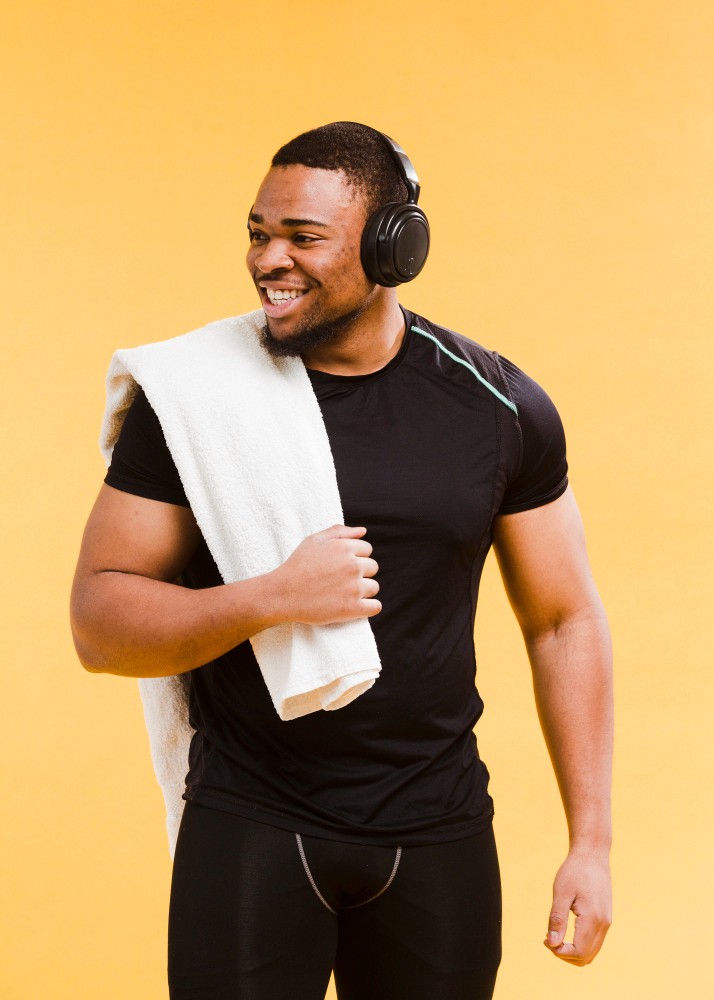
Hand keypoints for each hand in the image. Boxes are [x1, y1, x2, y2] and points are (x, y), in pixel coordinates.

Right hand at [271, 524, 380, 625]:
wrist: (282, 594)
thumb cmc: (297, 566)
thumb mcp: (314, 541)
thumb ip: (339, 532)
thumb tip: (363, 531)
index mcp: (345, 548)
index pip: (367, 550)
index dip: (356, 557)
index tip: (342, 566)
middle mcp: (352, 566)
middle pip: (373, 567)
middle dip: (360, 573)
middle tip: (341, 580)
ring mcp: (354, 588)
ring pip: (374, 587)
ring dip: (363, 590)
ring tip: (344, 593)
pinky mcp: (352, 608)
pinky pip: (375, 606)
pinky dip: (369, 607)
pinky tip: (357, 606)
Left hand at [544, 849, 611, 964]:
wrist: (593, 855)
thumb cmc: (574, 871)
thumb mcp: (561, 892)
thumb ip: (557, 919)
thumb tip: (552, 944)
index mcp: (592, 919)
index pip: (578, 951)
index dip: (559, 952)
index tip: (545, 939)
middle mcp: (603, 924)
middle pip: (585, 957)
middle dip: (565, 954)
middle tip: (548, 939)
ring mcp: (607, 922)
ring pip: (592, 952)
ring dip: (573, 952)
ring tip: (556, 936)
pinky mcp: (606, 918)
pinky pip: (595, 942)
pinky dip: (581, 945)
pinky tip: (567, 932)